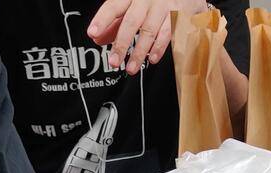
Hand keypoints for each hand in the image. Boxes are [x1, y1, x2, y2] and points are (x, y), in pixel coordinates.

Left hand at [88, 0, 207, 74]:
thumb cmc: (153, 2)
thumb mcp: (131, 7)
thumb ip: (114, 22)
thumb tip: (97, 38)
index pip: (113, 6)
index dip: (102, 20)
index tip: (93, 33)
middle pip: (131, 22)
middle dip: (121, 44)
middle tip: (113, 61)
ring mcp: (162, 7)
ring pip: (149, 31)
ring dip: (139, 52)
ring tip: (130, 68)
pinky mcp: (177, 16)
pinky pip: (168, 34)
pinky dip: (159, 48)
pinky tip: (152, 59)